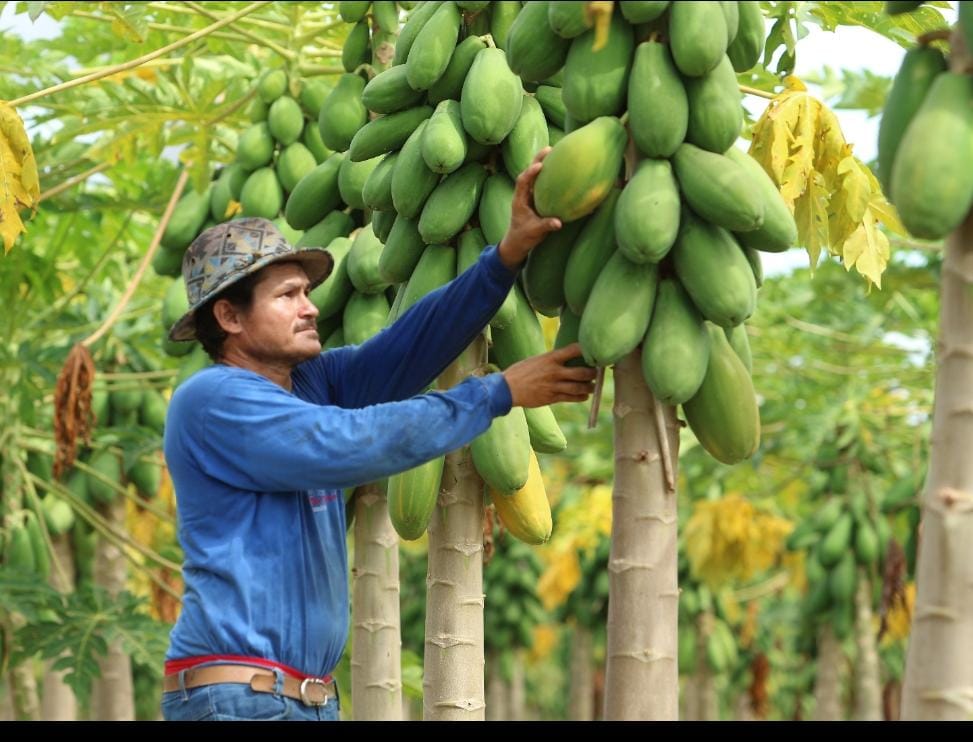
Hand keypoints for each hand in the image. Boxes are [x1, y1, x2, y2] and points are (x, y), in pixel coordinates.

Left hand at [497, 147, 562, 269]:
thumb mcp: (535, 232)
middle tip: (549, 148)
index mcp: (519, 200)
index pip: (522, 181)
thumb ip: (546, 226)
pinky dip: (548, 173)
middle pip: (528, 172)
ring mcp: (528, 194)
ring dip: (543, 162)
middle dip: (537, 159)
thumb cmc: (523, 236)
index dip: (530, 172)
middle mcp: (523, 194)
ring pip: (534, 175)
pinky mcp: (535, 197)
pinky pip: (541, 182)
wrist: (517, 242)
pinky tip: (558, 166)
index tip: (540, 166)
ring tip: (554, 150)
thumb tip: (559, 222)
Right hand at [502, 343, 596, 407]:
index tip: (592, 351)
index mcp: (550, 358)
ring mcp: (554, 386)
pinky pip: (570, 398)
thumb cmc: (520, 372)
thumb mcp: (536, 360)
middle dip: (592, 373)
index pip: (574, 350)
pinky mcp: (551, 398)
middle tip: (597, 373)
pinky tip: (584, 396)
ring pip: (579, 387)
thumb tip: (565, 359)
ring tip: (592, 386)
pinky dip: (580, 397)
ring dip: (589, 387)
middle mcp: (554, 371)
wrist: (507, 389)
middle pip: (581, 372)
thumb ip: (551, 360)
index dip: (586, 350)